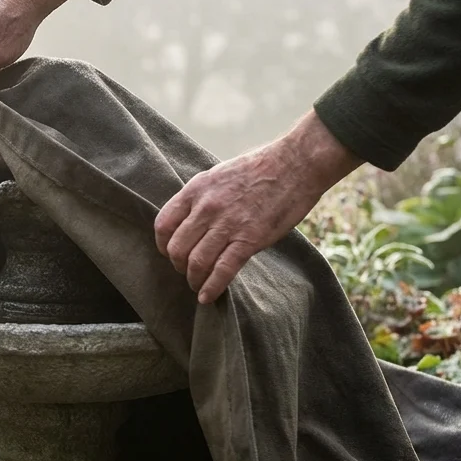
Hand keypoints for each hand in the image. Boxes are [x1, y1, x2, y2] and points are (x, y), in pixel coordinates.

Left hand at [155, 112, 362, 302]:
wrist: (297, 163)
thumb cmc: (260, 168)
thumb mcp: (219, 175)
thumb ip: (201, 198)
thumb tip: (191, 221)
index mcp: (196, 190)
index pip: (163, 225)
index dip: (163, 245)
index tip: (170, 253)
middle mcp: (206, 208)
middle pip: (176, 249)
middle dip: (178, 266)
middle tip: (187, 271)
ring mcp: (228, 225)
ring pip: (196, 263)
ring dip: (194, 280)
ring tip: (197, 285)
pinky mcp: (249, 239)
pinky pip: (222, 270)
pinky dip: (212, 288)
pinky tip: (208, 297)